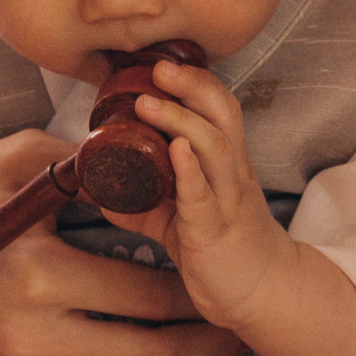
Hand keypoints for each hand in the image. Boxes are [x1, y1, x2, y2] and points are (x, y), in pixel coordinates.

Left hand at [133, 59, 355, 355]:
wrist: (262, 292)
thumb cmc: (222, 247)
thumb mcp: (178, 215)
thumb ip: (141, 199)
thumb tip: (94, 186)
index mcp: (225, 161)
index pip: (218, 106)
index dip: (195, 80)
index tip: (162, 62)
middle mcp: (231, 172)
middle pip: (222, 113)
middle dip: (191, 85)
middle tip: (157, 67)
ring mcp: (227, 199)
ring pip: (214, 146)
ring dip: (180, 120)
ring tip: (148, 103)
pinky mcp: (216, 231)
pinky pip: (204, 195)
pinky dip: (190, 170)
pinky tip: (175, 151)